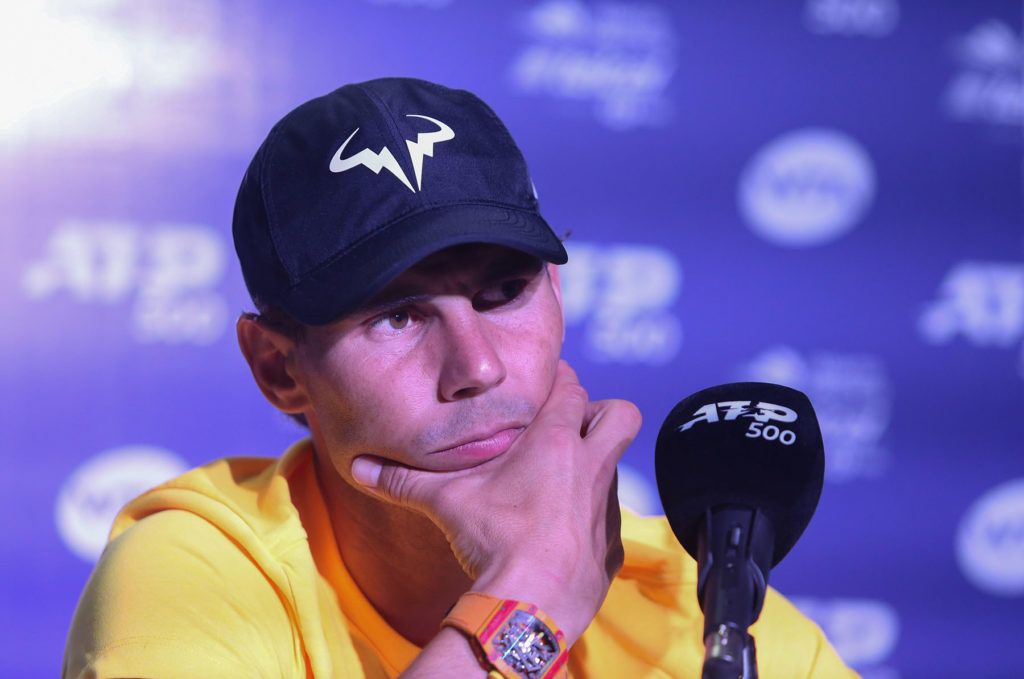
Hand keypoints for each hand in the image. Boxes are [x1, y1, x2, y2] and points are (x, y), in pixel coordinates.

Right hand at [350, 360, 641, 642]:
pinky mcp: (612, 545)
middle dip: (602, 414)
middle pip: (621, 414)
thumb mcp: (444, 502)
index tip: (546, 385)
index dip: (561, 381)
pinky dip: (590, 520)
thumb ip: (402, 480)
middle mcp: (590, 466)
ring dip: (594, 468)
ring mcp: (606, 506)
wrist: (530, 602)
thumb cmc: (493, 540)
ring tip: (559, 484)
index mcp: (555, 442)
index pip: (572, 387)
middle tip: (572, 429)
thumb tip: (358, 467)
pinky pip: (609, 520)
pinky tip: (562, 535)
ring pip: (615, 468)